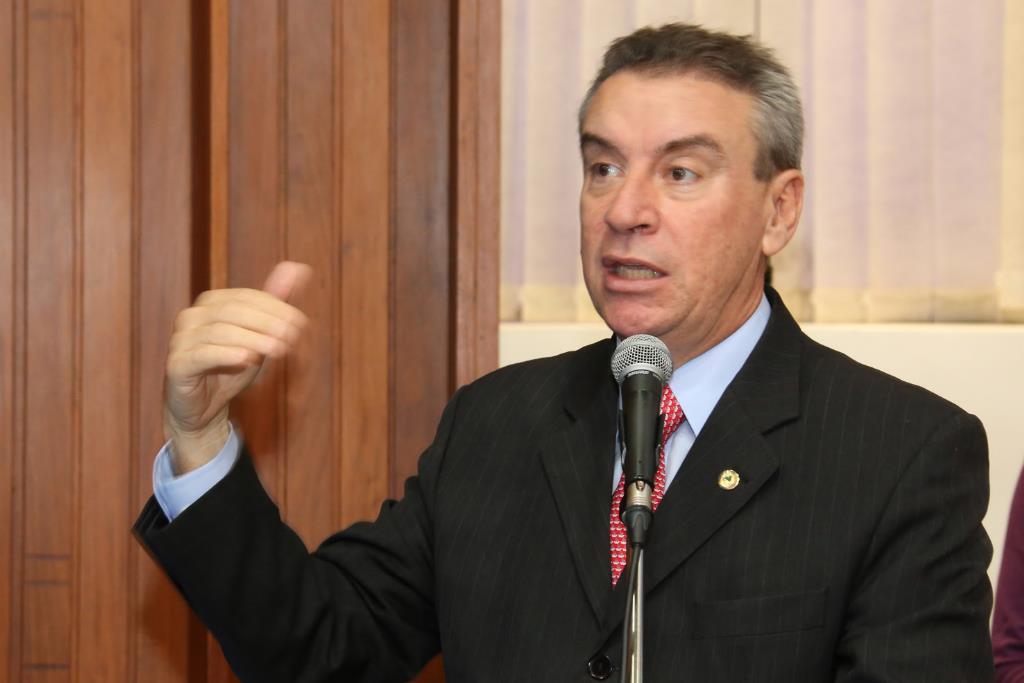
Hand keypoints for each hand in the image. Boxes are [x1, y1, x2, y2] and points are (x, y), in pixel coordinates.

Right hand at [164, 261, 311, 473]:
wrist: (202, 408)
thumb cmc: (230, 368)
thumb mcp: (258, 336)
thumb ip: (273, 304)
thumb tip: (297, 268)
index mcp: (210, 304)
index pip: (246, 297)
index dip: (275, 308)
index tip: (300, 323)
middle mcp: (192, 316)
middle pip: (233, 310)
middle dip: (267, 322)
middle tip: (292, 337)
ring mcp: (180, 339)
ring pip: (220, 331)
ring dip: (254, 339)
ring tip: (279, 350)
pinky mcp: (176, 364)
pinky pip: (202, 354)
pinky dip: (227, 354)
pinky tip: (248, 358)